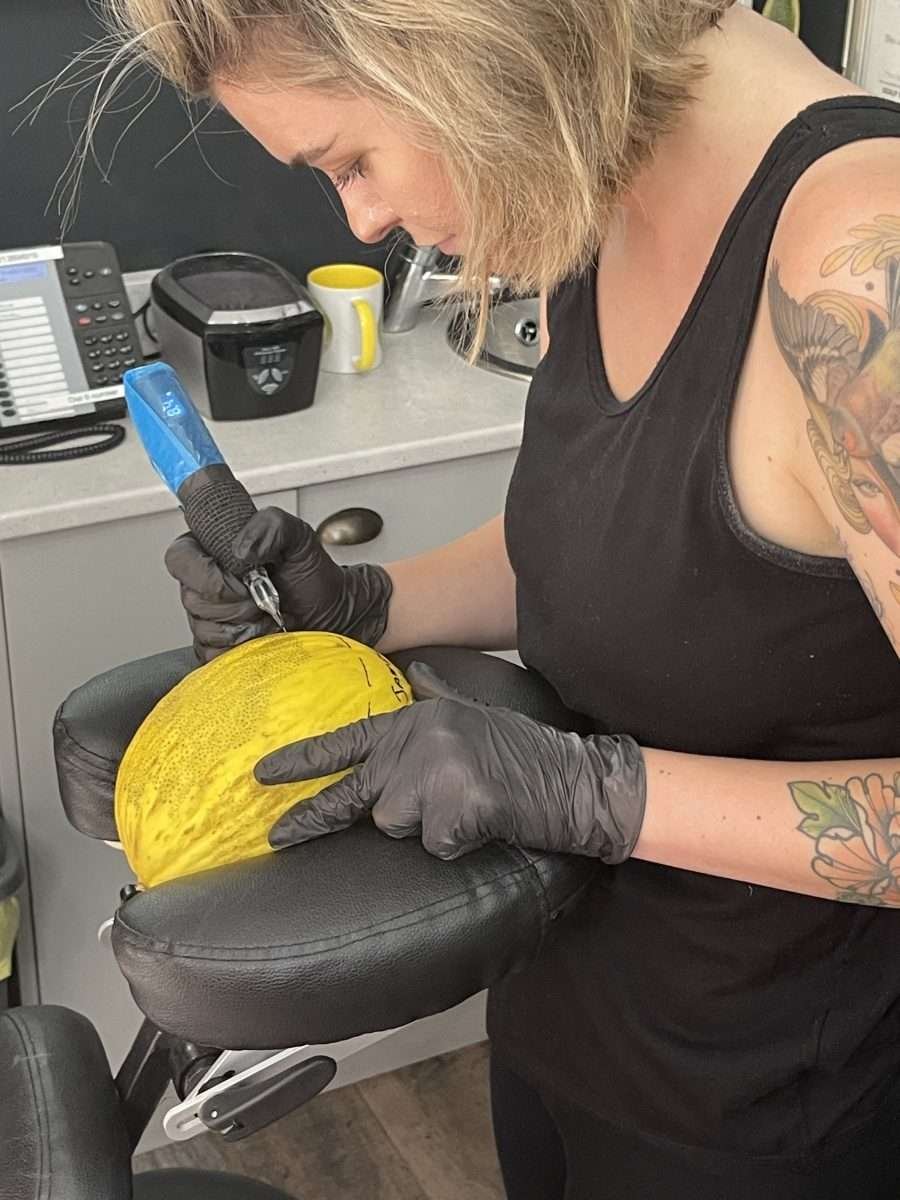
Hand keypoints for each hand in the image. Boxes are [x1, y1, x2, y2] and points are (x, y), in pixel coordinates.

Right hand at [164, 507, 391, 662]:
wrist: (332, 614)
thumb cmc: (312, 578)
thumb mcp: (299, 537)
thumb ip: (271, 525)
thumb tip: (242, 549)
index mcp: (213, 552)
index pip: (180, 557)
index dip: (208, 570)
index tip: (241, 572)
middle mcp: (204, 585)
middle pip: (192, 597)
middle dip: (236, 599)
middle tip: (263, 595)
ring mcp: (207, 619)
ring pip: (204, 627)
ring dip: (245, 622)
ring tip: (268, 613)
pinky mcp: (217, 649)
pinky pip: (213, 653)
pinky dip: (245, 646)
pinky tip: (264, 635)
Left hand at [260, 662, 645, 861]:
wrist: (573, 778)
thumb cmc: (521, 749)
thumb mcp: (472, 711)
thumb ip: (437, 695)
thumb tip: (418, 671)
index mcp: (415, 719)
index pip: (346, 739)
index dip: (301, 759)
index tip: (262, 774)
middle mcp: (417, 742)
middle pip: (354, 793)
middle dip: (313, 817)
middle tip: (276, 835)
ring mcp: (435, 774)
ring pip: (394, 824)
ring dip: (425, 826)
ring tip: (465, 806)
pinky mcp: (456, 808)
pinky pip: (433, 845)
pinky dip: (455, 844)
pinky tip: (482, 822)